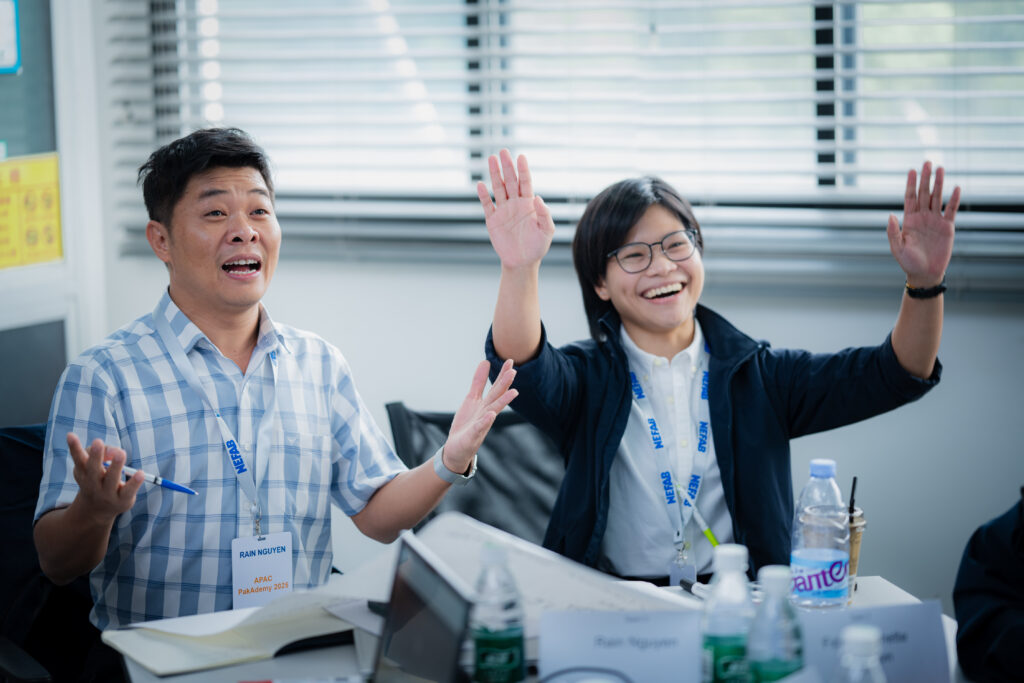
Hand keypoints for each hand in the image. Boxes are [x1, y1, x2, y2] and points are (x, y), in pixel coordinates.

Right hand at [66, 433, 143, 521]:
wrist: (97, 510)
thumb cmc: (97, 479)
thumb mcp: (94, 466)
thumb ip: (104, 452)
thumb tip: (116, 451)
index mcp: (83, 473)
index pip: (78, 459)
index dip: (74, 447)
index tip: (70, 434)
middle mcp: (93, 484)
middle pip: (93, 469)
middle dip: (95, 456)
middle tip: (97, 441)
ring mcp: (107, 493)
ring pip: (111, 480)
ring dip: (116, 466)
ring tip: (120, 453)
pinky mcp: (122, 500)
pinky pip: (128, 490)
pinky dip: (134, 482)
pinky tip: (140, 473)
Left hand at [441, 359, 517, 474]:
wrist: (457, 449)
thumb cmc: (467, 423)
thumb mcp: (471, 399)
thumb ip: (478, 382)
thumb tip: (486, 362)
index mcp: (486, 404)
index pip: (496, 387)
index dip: (502, 374)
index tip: (510, 360)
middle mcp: (487, 413)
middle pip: (497, 397)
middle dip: (505, 385)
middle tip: (514, 371)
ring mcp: (481, 425)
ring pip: (493, 411)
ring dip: (503, 402)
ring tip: (513, 392)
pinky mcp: (472, 436)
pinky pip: (479, 428)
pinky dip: (485, 421)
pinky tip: (490, 414)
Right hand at [476, 149, 555, 269]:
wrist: (522, 262)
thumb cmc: (537, 246)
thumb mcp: (547, 231)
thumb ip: (544, 214)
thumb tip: (537, 197)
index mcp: (529, 204)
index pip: (525, 182)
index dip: (523, 170)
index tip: (521, 157)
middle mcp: (515, 203)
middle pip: (510, 181)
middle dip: (507, 166)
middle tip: (503, 151)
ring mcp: (503, 210)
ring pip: (498, 188)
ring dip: (495, 174)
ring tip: (491, 159)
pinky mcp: (493, 220)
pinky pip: (487, 205)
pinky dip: (484, 196)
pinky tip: (480, 185)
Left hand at [887, 161, 960, 287]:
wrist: (925, 273)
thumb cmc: (908, 262)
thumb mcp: (897, 248)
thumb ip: (893, 232)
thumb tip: (891, 215)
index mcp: (909, 220)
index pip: (910, 197)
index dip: (911, 184)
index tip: (911, 170)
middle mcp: (922, 217)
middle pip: (924, 193)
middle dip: (925, 178)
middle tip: (927, 162)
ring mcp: (935, 221)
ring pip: (937, 198)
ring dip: (939, 184)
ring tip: (940, 168)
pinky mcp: (947, 227)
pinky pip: (950, 210)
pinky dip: (953, 199)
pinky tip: (956, 188)